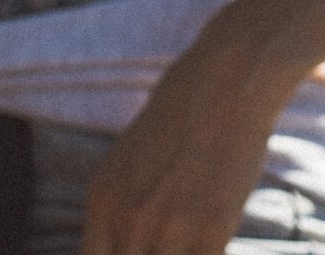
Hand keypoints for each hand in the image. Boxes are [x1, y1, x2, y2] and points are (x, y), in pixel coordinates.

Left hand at [78, 41, 293, 254]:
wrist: (223, 85)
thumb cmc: (179, 123)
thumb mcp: (129, 163)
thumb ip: (119, 208)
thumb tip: (120, 245)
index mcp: (101, 199)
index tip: (136, 252)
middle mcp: (127, 216)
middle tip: (167, 244)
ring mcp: (169, 225)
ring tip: (189, 239)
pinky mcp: (213, 229)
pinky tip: (212, 243)